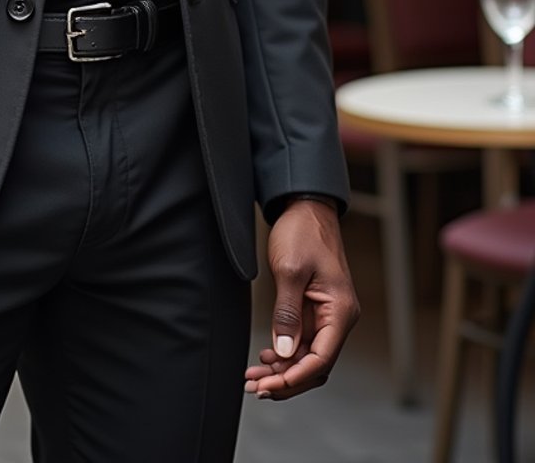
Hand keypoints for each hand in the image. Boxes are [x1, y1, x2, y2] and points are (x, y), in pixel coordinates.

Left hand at [245, 198, 358, 400]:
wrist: (305, 207)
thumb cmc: (302, 232)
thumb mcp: (290, 271)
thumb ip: (287, 313)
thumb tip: (285, 353)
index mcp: (340, 311)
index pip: (321, 360)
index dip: (295, 378)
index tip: (269, 386)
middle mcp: (338, 318)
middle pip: (316, 365)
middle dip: (286, 380)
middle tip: (255, 387)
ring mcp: (327, 315)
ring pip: (307, 356)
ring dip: (283, 370)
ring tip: (255, 376)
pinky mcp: (314, 310)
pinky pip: (302, 341)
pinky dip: (285, 354)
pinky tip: (266, 358)